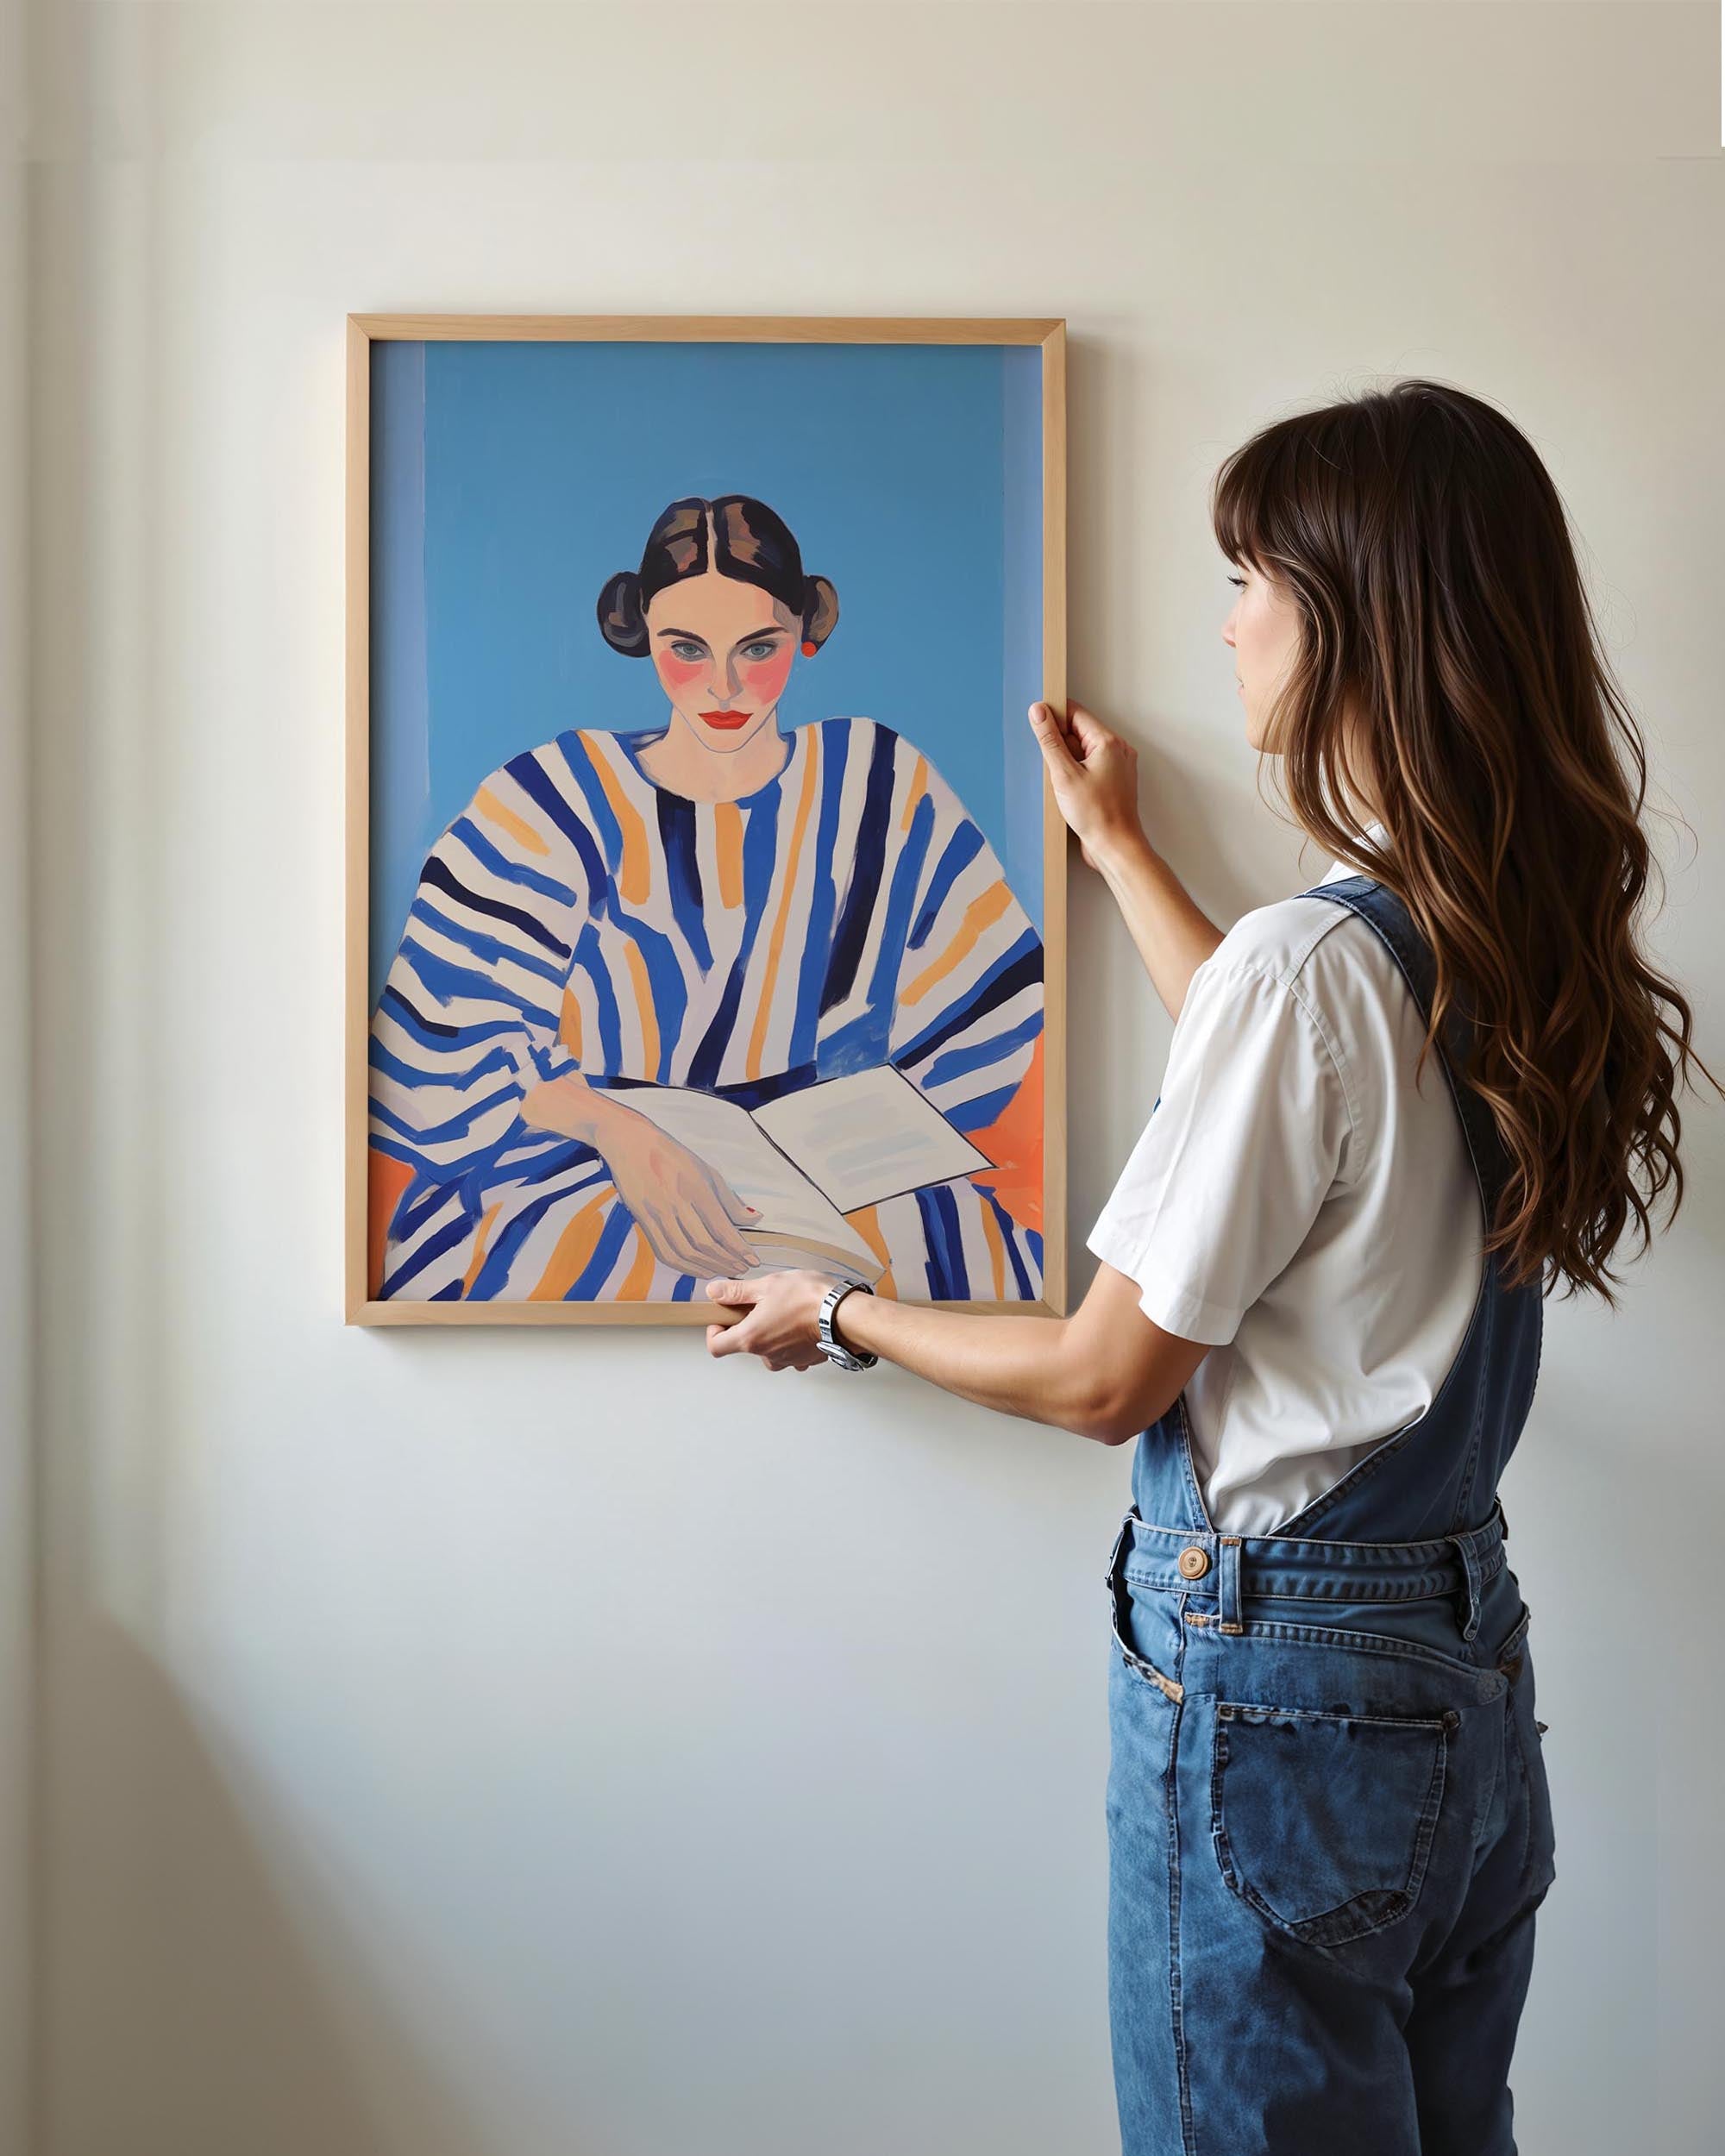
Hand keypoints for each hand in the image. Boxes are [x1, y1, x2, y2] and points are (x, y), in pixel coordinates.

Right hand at [583, 1102, 763, 1276]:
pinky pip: (664, 1252)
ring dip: (707, 1267)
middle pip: (704, 1244)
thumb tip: (755, 1219)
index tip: (753, 1260)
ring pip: (684, 1252)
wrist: (631, 1145)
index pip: (721, 1227)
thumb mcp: (707, 1171)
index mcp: (696, 1188)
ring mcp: (657, 1213)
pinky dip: (683, 1266)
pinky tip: (698, 1269)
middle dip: (727, 1261)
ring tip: (724, 1272)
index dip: (739, 1249)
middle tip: (741, 1270)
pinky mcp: (642, 1221)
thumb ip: (730, 1200)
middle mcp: (676, 1203)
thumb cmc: (674, 1157)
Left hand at [703, 1270, 830, 1371]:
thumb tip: (715, 1292)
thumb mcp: (767, 1285)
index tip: (722, 1319)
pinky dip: (791, 1341)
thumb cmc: (809, 1300)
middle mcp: (767, 1354)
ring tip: (783, 1313)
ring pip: (768, 1351)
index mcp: (751, 1337)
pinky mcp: (806, 1359)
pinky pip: (791, 1353)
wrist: (844, 1314)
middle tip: (759, 1307)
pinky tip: (800, 1323)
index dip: (714, 1333)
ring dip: (770, 1336)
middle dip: (747, 1327)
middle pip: (744, 1346)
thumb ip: (737, 1291)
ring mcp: (787, 1359)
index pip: (716, 1347)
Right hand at [1028, 700, 1143, 871]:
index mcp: (1108, 742)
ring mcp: (1117, 766)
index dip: (1054, 716)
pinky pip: (1089, 766)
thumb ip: (1049, 740)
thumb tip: (1039, 711)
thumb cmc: (1096, 815)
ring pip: (1083, 751)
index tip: (1036, 722)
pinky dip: (1075, 773)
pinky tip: (1067, 790)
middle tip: (1049, 763)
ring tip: (1060, 781)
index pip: (1076, 713)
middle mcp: (1117, 750)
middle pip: (1079, 732)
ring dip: (1066, 761)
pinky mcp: (1112, 782)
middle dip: (1059, 743)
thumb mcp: (1064, 774)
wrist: (1115, 847)